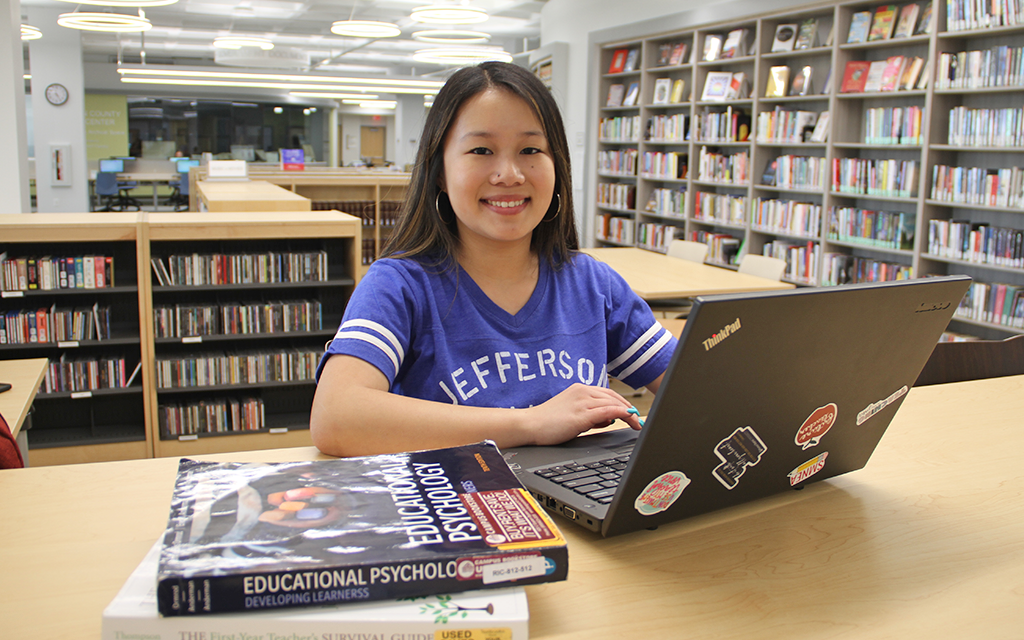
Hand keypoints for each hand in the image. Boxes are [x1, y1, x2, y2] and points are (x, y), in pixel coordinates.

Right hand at [521, 383, 642, 445]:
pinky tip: (629, 419)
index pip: (608, 394)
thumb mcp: (572, 414)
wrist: (529, 425)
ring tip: (636, 424)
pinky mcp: (582, 414)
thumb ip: (589, 414)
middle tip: (638, 421)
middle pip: (614, 398)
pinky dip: (622, 414)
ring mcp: (582, 402)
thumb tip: (606, 420)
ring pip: (614, 404)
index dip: (623, 403)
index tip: (631, 413)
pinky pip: (608, 412)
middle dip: (629, 409)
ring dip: (629, 414)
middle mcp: (582, 392)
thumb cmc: (547, 422)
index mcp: (579, 389)